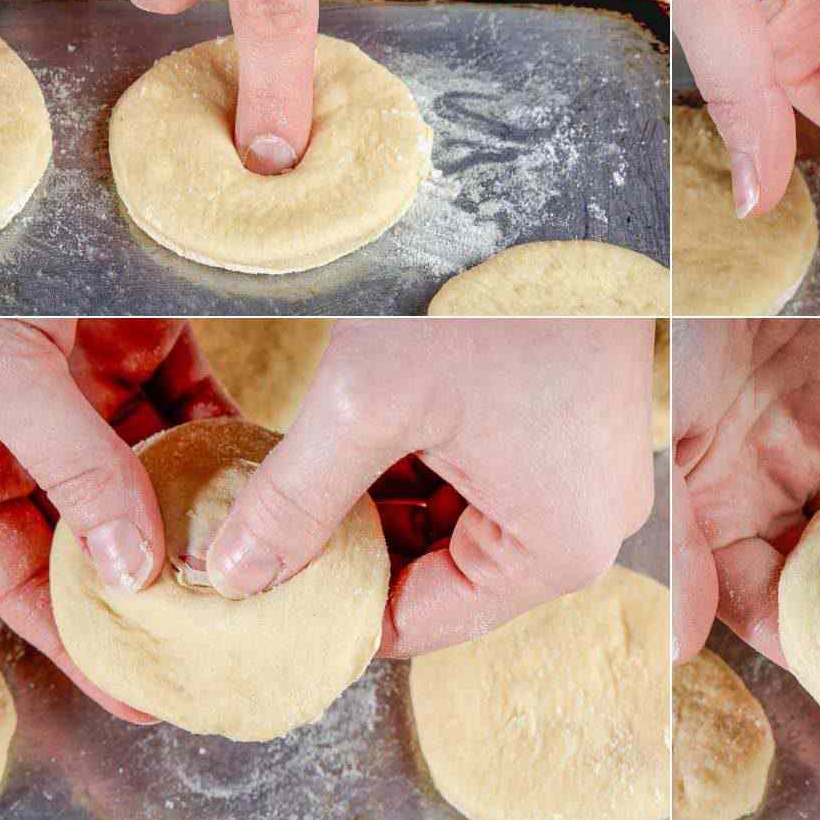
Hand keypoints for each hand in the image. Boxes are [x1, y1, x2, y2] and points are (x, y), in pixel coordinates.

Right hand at [0, 318, 234, 720]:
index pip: (24, 577)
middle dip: (160, 577)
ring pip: (154, 469)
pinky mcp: (140, 339)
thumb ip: (67, 466)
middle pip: (101, 531)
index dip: (78, 637)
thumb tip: (129, 568)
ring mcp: (87, 388)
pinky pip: (191, 401)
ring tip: (266, 552)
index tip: (142, 686)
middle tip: (230, 626)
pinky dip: (228, 432)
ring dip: (205, 504)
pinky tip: (272, 463)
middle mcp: (30, 436)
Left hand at [201, 319, 655, 655]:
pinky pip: (489, 481)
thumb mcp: (372, 401)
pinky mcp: (579, 434)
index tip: (256, 593)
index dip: (330, 609)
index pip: (420, 622)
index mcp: (555, 549)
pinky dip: (426, 467)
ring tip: (302, 478)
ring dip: (384, 504)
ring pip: (459, 526)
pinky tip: (360, 439)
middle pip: (442, 576)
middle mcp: (589, 528)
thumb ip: (296, 500)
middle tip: (263, 530)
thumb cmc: (483, 295)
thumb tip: (231, 575)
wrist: (562, 198)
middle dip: (354, 551)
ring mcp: (589, 478)